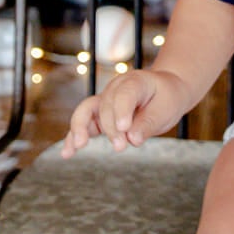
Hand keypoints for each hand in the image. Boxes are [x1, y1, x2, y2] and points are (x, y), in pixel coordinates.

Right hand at [61, 67, 185, 156]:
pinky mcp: (99, 114)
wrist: (165, 90)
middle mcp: (115, 88)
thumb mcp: (166, 110)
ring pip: (86, 110)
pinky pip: (83, 123)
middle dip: (110, 128)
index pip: (124, 93)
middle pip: (106, 106)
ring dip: (81, 127)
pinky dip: (73, 136)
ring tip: (79, 145)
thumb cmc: (167, 99)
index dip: (122, 110)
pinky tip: (67, 152)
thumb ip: (149, 123)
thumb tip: (133, 139)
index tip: (125, 128)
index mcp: (135, 81)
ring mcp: (105, 99)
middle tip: (121, 146)